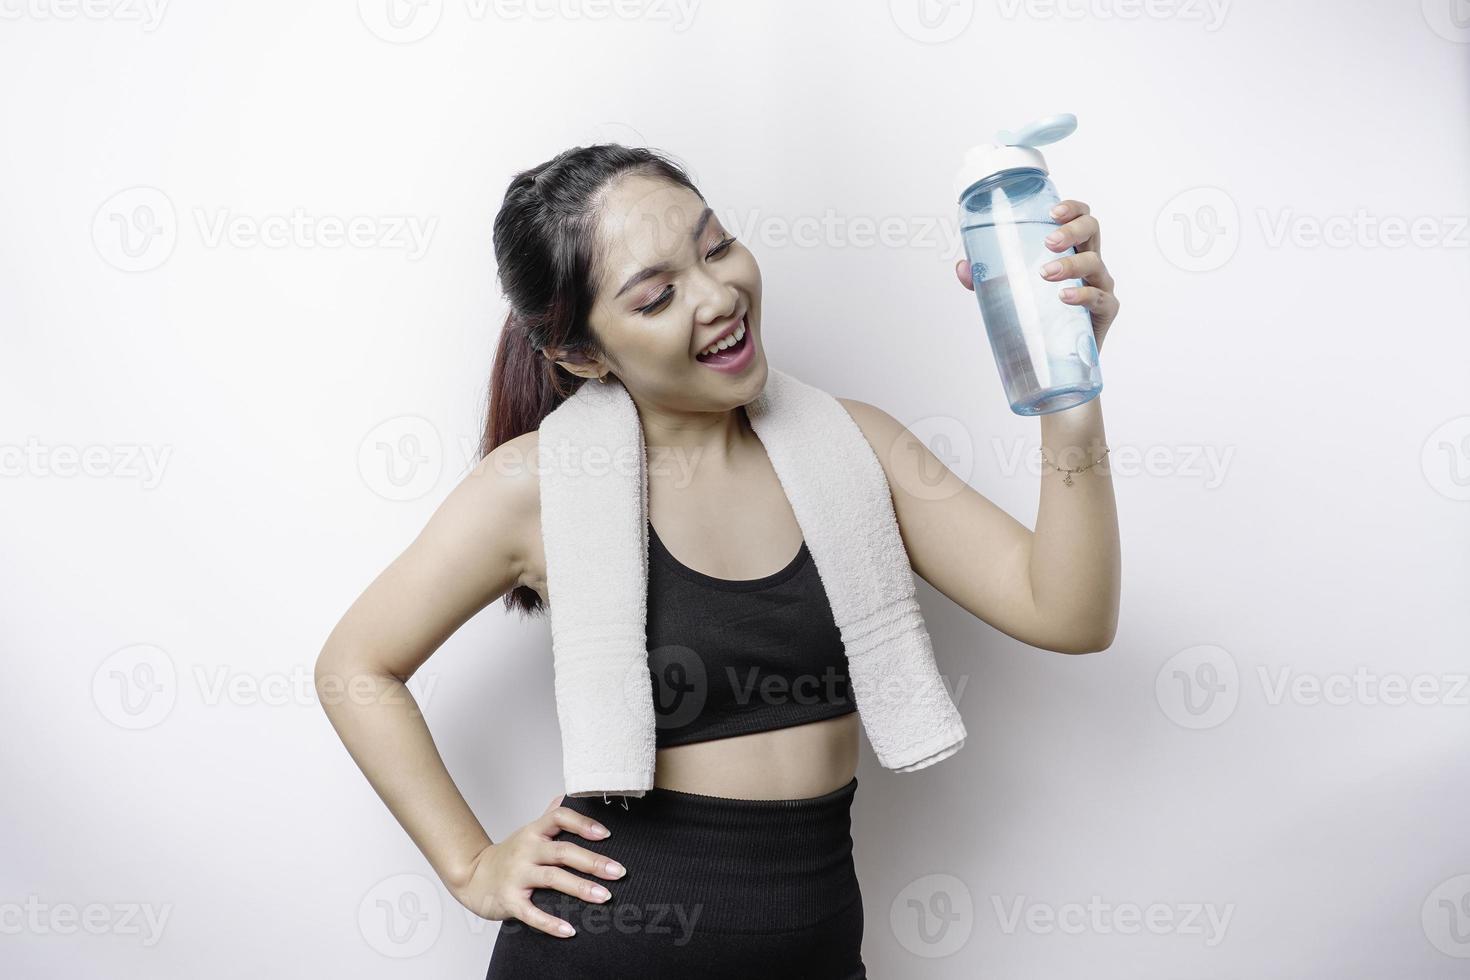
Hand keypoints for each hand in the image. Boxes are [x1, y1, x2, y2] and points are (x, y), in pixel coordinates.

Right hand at [450, 793, 626, 937]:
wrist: (472, 877)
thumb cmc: (509, 855)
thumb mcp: (529, 832)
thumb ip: (550, 816)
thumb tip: (569, 795)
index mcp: (534, 832)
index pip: (559, 817)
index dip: (583, 823)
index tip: (606, 834)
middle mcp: (526, 850)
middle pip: (562, 851)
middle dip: (593, 862)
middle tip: (618, 872)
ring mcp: (517, 875)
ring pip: (552, 879)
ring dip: (580, 888)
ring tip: (604, 896)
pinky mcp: (509, 901)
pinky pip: (532, 913)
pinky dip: (551, 923)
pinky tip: (570, 931)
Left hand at [953, 198, 1119, 352]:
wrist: (1054, 359)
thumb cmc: (1039, 316)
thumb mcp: (1010, 293)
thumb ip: (985, 278)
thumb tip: (962, 267)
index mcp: (1070, 250)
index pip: (1079, 218)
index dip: (1072, 208)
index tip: (1053, 212)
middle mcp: (1088, 262)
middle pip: (1092, 230)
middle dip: (1072, 230)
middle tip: (1049, 242)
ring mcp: (1100, 285)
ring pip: (1094, 262)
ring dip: (1070, 264)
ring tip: (1045, 274)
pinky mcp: (1106, 310)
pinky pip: (1100, 298)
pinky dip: (1082, 295)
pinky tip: (1064, 296)